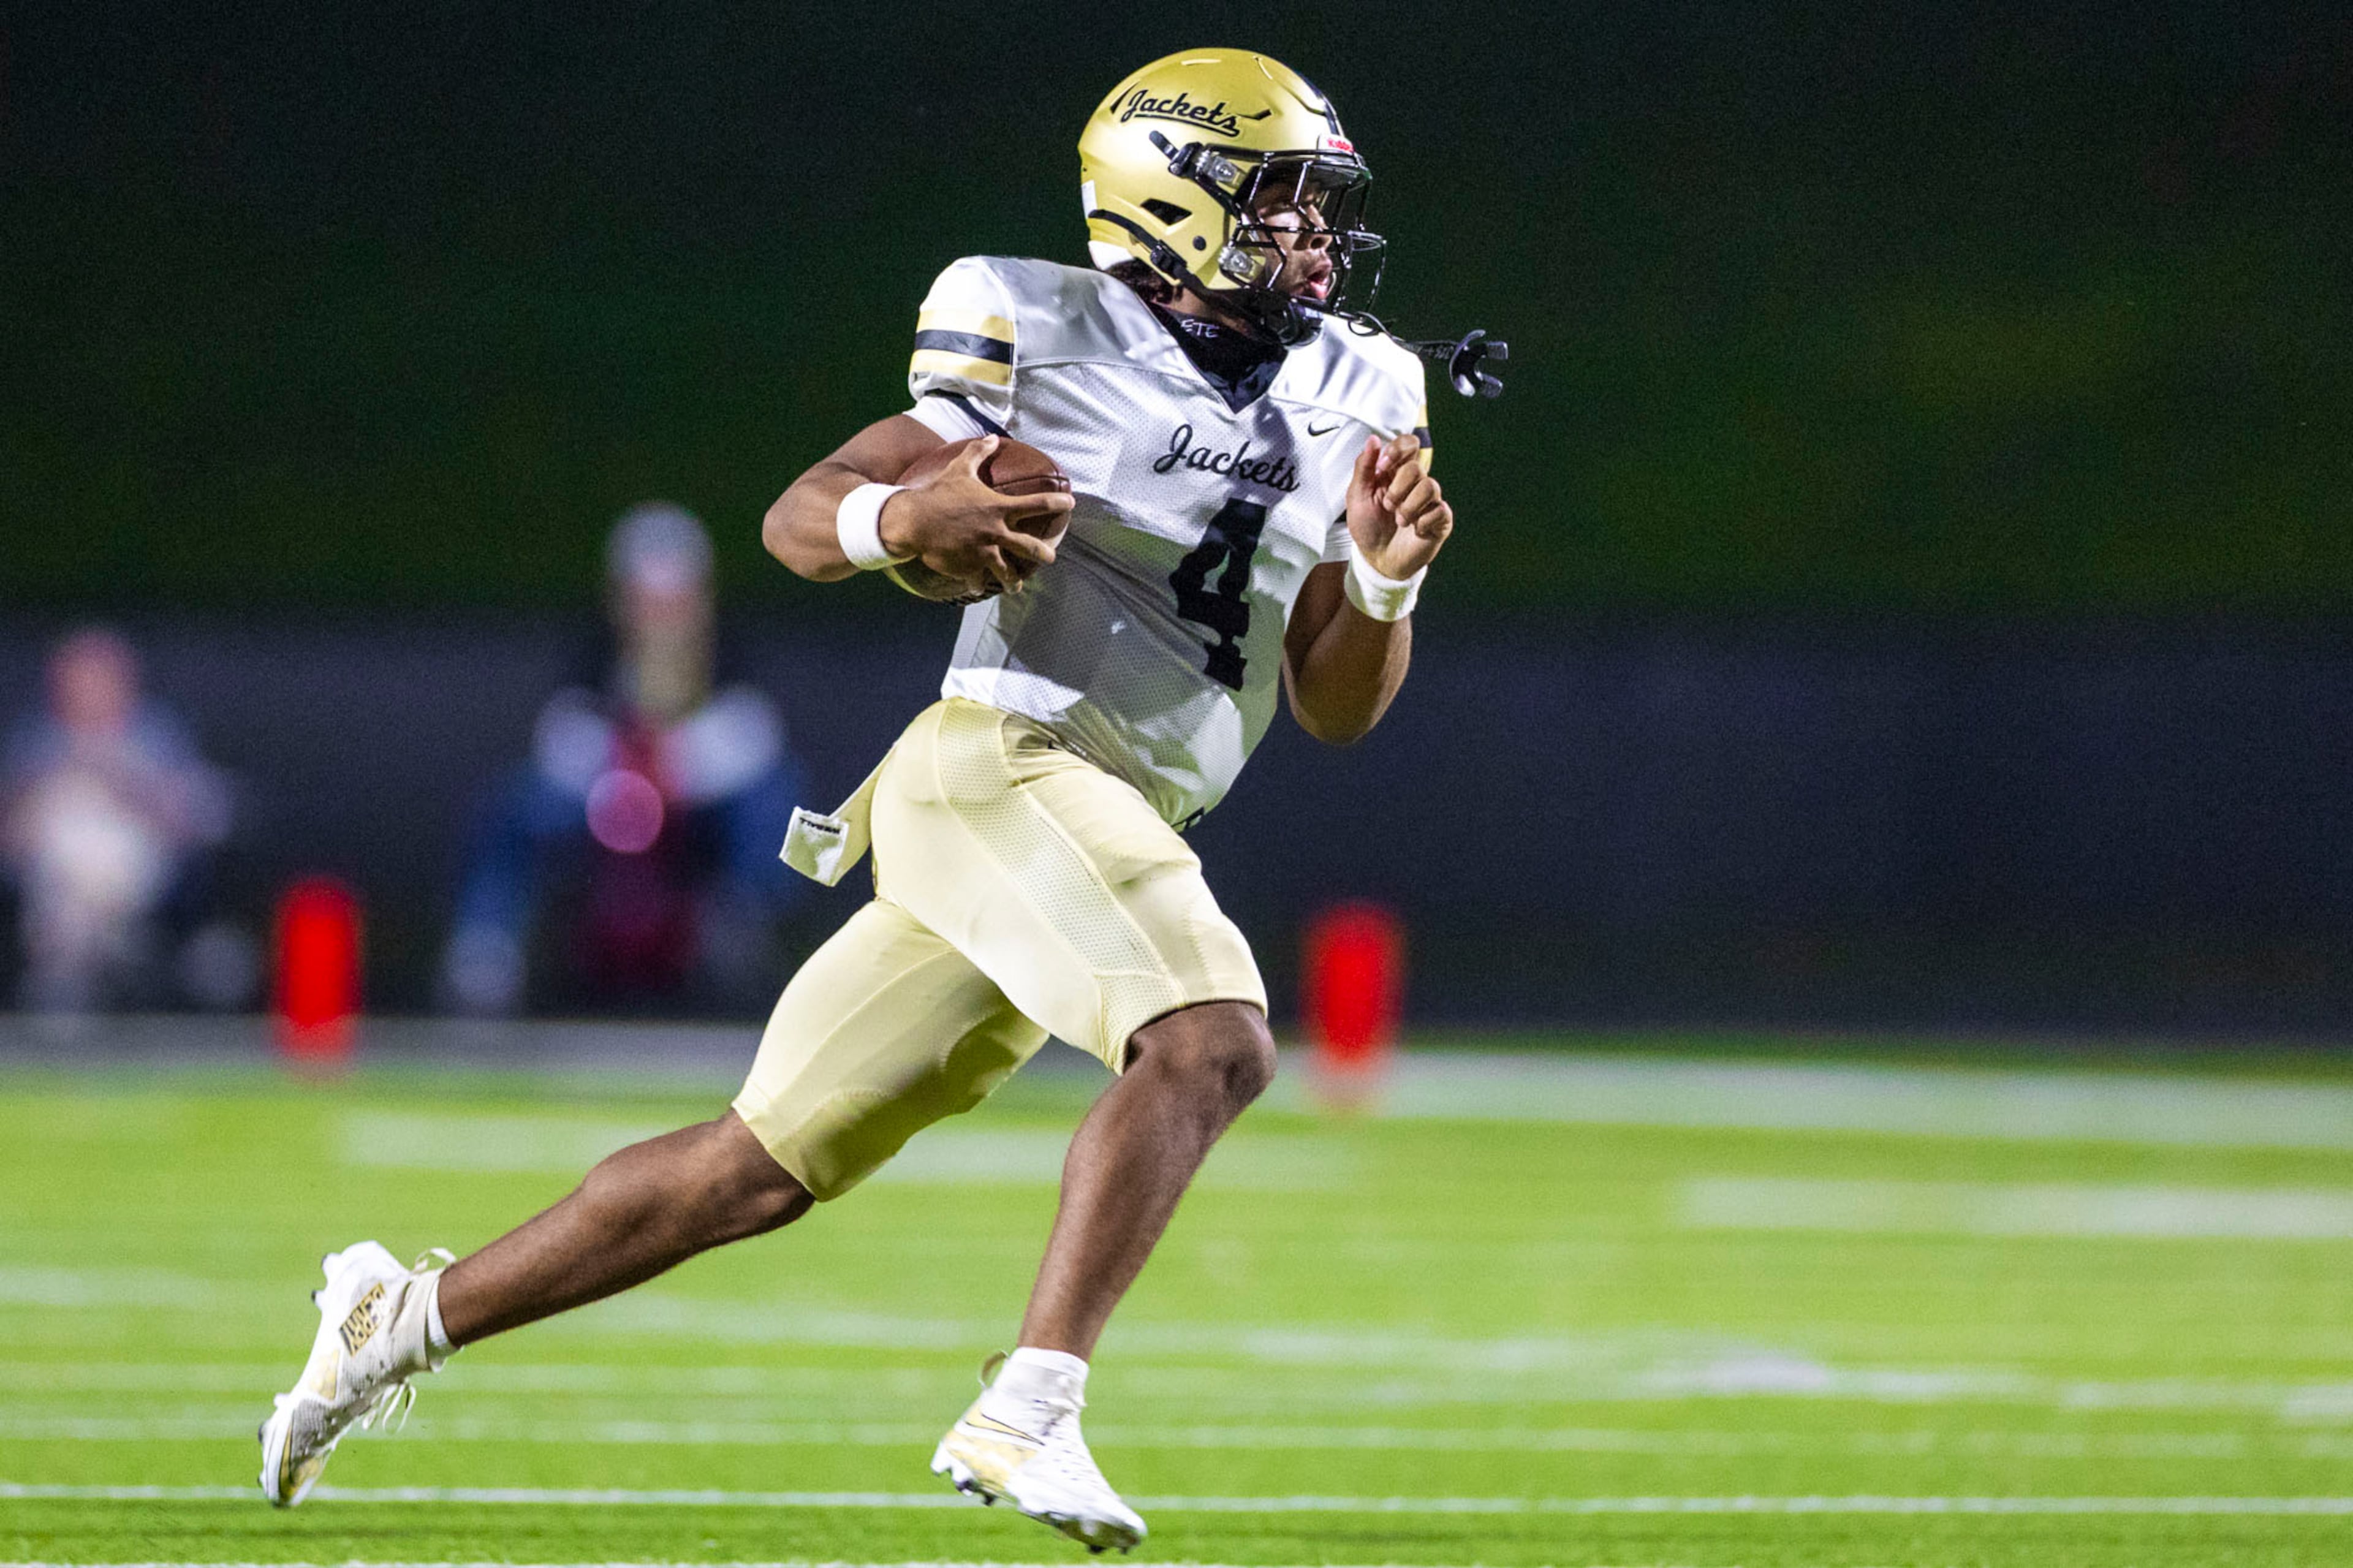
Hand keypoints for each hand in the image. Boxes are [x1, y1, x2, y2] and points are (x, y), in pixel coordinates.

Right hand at [877, 435, 1073, 594]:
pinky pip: (977, 581)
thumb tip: (992, 438)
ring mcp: (984, 553)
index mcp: (998, 508)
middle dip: (1044, 554)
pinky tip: (978, 588)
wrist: (914, 521)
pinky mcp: (968, 568)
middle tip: (1050, 558)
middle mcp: (996, 533)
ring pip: (1006, 572)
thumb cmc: (938, 493)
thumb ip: (978, 453)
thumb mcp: (959, 469)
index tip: (1071, 503)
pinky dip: (977, 584)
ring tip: (1015, 587)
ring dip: (1012, 581)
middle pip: (1030, 547)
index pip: (1037, 504)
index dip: (1057, 503)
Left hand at [1344, 433, 1450, 578]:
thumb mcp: (1357, 496)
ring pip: (1430, 486)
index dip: (1398, 450)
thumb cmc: (1368, 527)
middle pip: (1417, 466)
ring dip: (1409, 506)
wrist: (1377, 560)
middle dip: (1397, 488)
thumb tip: (1373, 439)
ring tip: (1399, 521)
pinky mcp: (1440, 519)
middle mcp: (1415, 483)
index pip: (1409, 443)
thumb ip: (1364, 467)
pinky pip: (1440, 510)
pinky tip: (1415, 530)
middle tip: (1387, 506)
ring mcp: (1430, 501)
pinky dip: (1422, 522)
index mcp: (1395, 472)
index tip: (1382, 467)